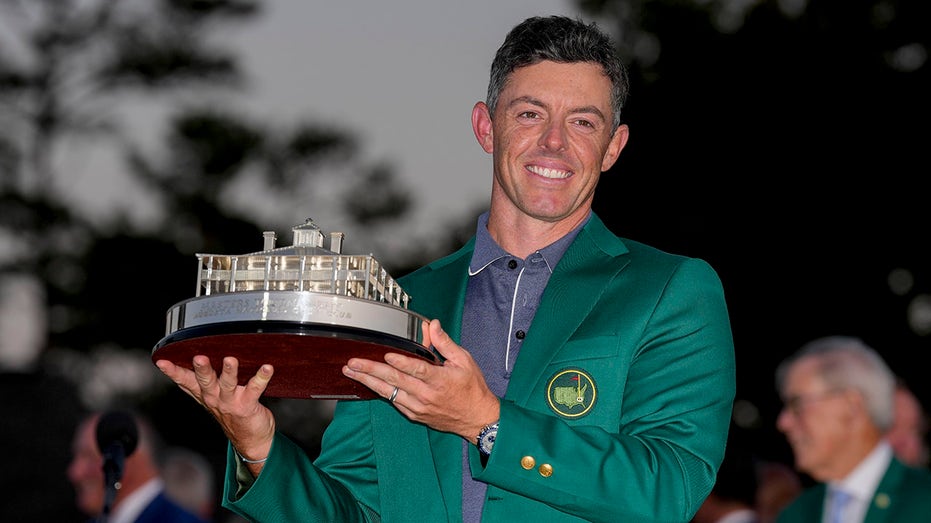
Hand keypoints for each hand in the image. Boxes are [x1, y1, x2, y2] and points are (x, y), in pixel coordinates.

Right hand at [155, 355, 275, 471]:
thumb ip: (198, 384)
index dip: (173, 372)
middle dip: (201, 369)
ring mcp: (231, 403)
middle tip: (199, 358)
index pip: (185, 381)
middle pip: (205, 381)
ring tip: (230, 360)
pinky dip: (262, 377)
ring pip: (228, 384)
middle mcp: (215, 398)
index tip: (161, 361)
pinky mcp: (247, 405)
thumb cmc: (231, 413)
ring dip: (229, 372)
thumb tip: (184, 362)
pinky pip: (255, 389)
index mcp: (205, 394)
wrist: (251, 440)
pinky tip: (267, 368)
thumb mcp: (210, 400)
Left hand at [342, 319, 499, 441]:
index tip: (386, 354)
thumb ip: (445, 343)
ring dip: (368, 381)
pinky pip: (394, 402)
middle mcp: (426, 395)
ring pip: (389, 393)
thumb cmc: (472, 389)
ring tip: (352, 372)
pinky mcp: (414, 414)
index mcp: (440, 380)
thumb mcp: (464, 361)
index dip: (401, 362)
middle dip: (371, 370)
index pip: (417, 370)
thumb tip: (433, 325)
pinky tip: (368, 383)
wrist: (477, 419)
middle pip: (395, 381)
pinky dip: (380, 392)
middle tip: (353, 363)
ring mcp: (418, 407)